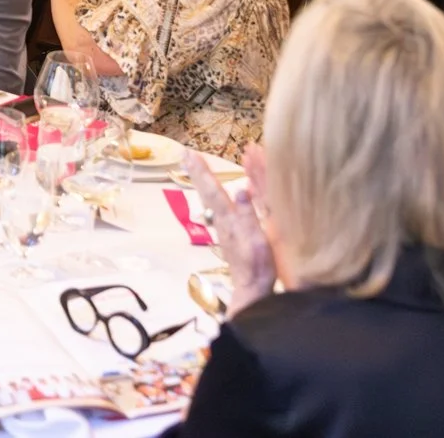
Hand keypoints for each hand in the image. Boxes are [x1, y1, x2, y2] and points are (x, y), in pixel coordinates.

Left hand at [186, 147, 279, 315]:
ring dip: (203, 182)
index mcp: (229, 219)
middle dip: (197, 172)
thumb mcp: (258, 240)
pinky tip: (215, 194)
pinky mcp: (229, 236)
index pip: (213, 189)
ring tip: (196, 168)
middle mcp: (222, 221)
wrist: (252, 290)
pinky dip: (214, 194)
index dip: (202, 171)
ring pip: (210, 199)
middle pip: (207, 192)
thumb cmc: (258, 266)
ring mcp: (224, 229)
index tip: (190, 154)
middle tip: (185, 154)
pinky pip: (218, 208)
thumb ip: (248, 215)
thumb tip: (240, 188)